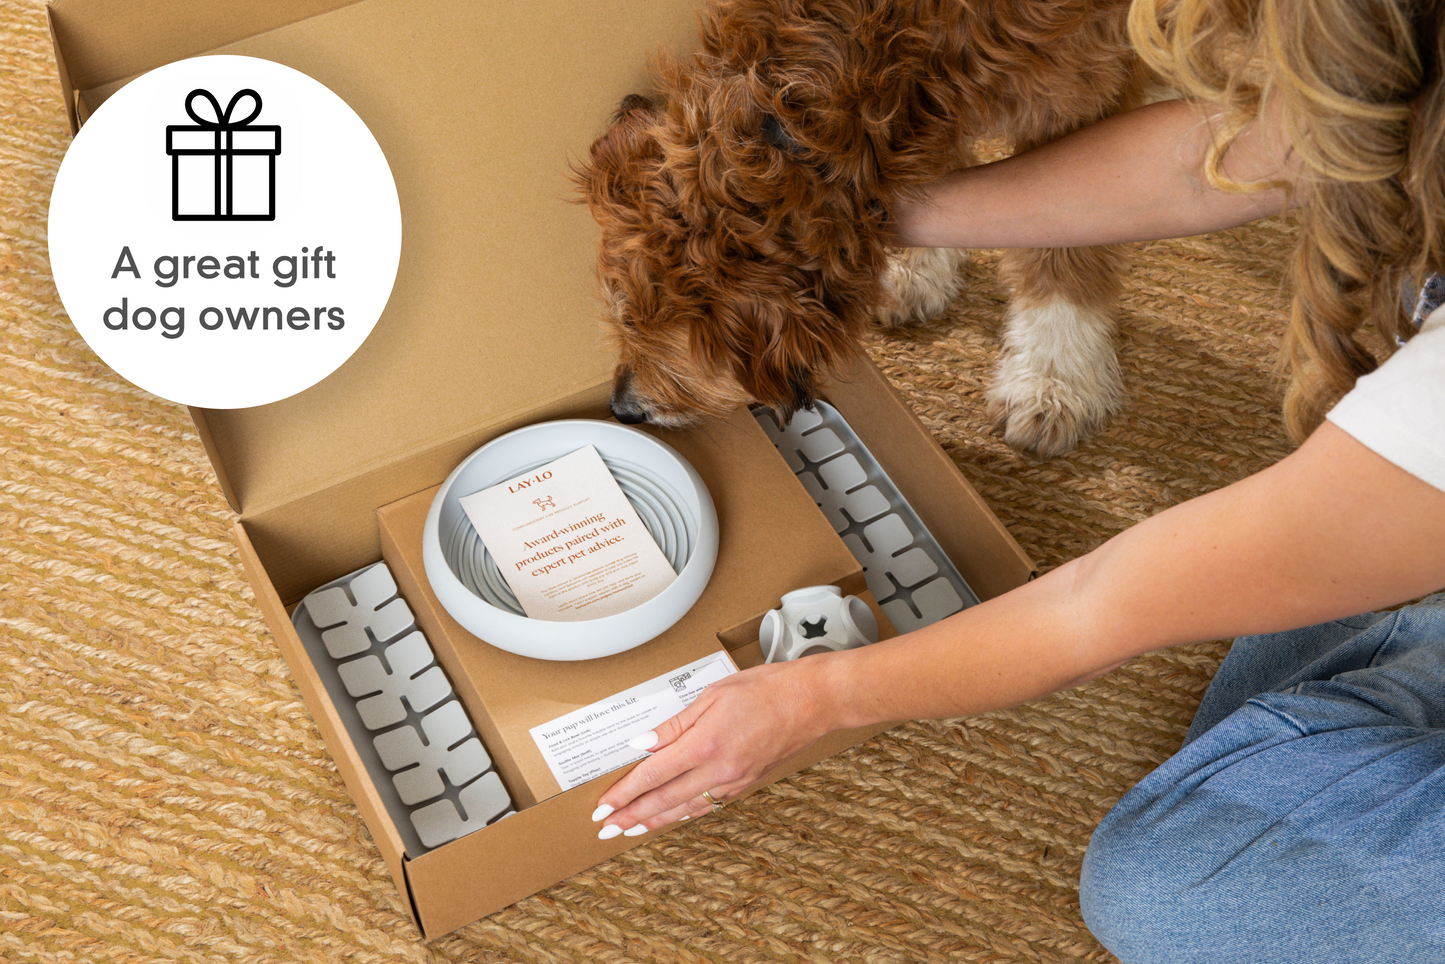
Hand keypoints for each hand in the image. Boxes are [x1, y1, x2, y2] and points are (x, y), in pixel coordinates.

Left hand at [591, 654, 837, 838]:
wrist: (812, 701)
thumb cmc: (765, 689)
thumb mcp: (712, 696)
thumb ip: (674, 724)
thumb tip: (641, 744)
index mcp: (705, 744)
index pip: (652, 775)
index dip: (624, 793)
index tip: (603, 806)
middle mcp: (718, 769)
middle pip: (664, 800)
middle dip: (631, 816)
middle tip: (606, 828)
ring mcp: (734, 781)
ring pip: (686, 809)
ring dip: (655, 821)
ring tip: (631, 829)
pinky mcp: (746, 783)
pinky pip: (708, 805)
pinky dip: (685, 814)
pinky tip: (673, 816)